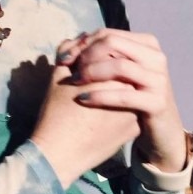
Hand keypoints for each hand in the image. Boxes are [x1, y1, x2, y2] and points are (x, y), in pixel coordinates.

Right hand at [30, 61, 139, 188]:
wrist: (60, 154)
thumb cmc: (56, 113)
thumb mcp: (59, 76)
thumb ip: (70, 51)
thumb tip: (80, 40)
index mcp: (114, 74)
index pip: (112, 52)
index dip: (94, 53)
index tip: (80, 64)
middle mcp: (131, 90)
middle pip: (124, 70)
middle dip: (107, 67)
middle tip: (87, 77)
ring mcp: (135, 111)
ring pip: (129, 89)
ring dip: (115, 85)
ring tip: (95, 92)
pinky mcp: (134, 128)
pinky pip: (129, 109)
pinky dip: (117, 105)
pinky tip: (101, 112)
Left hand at [56, 29, 186, 173]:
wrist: (161, 130)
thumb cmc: (132, 99)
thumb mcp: (117, 74)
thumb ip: (98, 56)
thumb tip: (67, 42)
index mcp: (147, 44)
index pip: (108, 34)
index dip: (83, 43)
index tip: (64, 58)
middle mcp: (156, 57)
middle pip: (113, 43)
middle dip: (86, 54)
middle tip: (68, 69)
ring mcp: (159, 79)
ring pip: (119, 65)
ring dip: (91, 71)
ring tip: (74, 82)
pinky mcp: (157, 103)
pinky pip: (124, 95)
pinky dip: (100, 95)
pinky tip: (82, 100)